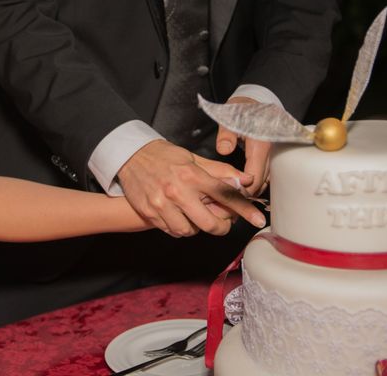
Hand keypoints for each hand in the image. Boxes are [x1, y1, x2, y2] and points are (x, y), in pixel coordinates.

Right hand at [117, 140, 266, 237]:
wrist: (129, 156)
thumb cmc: (164, 156)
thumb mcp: (192, 158)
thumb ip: (219, 171)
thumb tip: (244, 180)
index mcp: (191, 175)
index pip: (225, 195)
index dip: (244, 209)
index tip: (257, 219)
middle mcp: (177, 191)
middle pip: (209, 223)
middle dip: (221, 226)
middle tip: (222, 222)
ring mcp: (161, 204)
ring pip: (189, 231)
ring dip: (197, 227)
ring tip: (195, 215)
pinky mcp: (149, 213)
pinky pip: (172, 231)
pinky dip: (180, 227)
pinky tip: (180, 216)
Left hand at [216, 96, 271, 195]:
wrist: (255, 100)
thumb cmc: (240, 109)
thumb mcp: (229, 118)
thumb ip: (226, 134)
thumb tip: (223, 150)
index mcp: (262, 144)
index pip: (255, 175)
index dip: (244, 190)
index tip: (232, 198)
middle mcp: (272, 151)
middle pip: (262, 181)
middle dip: (248, 194)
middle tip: (232, 204)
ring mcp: (275, 154)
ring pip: (267, 179)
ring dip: (254, 189)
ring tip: (237, 198)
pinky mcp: (274, 155)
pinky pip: (268, 173)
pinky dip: (258, 182)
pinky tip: (245, 187)